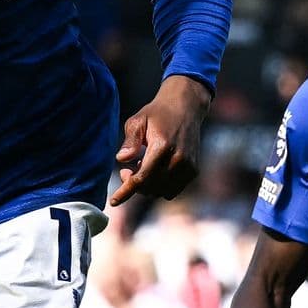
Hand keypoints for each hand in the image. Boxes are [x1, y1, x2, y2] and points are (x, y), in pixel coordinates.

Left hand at [111, 75, 210, 205]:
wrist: (186, 107)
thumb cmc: (158, 113)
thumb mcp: (138, 121)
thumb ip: (130, 141)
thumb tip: (121, 159)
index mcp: (162, 146)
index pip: (142, 178)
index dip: (126, 191)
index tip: (113, 201)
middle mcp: (178, 159)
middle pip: (150, 187)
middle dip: (134, 185)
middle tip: (126, 170)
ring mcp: (188, 166)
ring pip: (161, 192)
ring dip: (148, 186)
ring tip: (142, 166)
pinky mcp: (194, 170)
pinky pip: (173, 190)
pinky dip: (160, 186)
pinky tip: (155, 170)